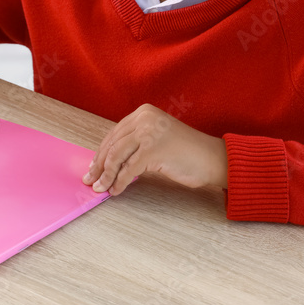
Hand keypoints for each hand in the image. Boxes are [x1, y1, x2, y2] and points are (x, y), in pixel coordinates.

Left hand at [82, 104, 226, 195]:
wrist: (212, 158)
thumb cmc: (186, 152)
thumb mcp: (156, 139)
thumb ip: (135, 143)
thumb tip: (107, 161)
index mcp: (143, 113)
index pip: (114, 134)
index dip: (101, 153)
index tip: (93, 167)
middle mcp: (144, 118)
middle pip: (112, 144)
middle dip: (99, 165)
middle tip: (91, 180)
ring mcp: (149, 133)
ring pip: (117, 157)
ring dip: (106, 176)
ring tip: (100, 188)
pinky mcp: (153, 150)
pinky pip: (129, 170)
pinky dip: (119, 182)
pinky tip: (116, 191)